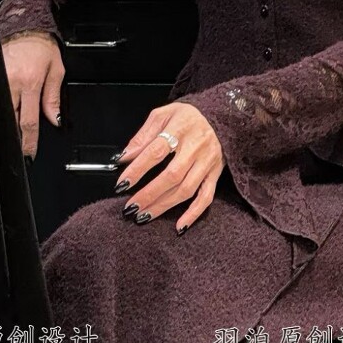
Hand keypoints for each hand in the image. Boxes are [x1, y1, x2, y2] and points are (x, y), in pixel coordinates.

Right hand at [2, 31, 63, 158]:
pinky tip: (4, 116)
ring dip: (8, 125)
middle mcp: (11, 82)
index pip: (28, 121)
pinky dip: (1, 110)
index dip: (29, 141)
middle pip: (11, 120)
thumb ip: (53, 97)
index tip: (30, 152)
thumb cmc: (41, 45)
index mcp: (30, 82)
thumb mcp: (56, 70)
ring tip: (14, 136)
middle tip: (21, 151)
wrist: (24, 26)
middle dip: (16, 138)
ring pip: (1, 112)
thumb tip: (55, 119)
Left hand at [113, 102, 224, 231]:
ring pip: (186, 189)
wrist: (220, 116)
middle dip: (149, 194)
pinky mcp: (215, 174)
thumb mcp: (162, 115)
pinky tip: (179, 226)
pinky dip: (194, 214)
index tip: (122, 184)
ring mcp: (207, 163)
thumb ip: (142, 136)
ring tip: (144, 215)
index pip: (156, 151)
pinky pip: (206, 197)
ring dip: (164, 206)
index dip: (137, 169)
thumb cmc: (187, 117)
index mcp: (181, 128)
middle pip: (172, 175)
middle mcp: (196, 147)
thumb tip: (124, 157)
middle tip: (130, 207)